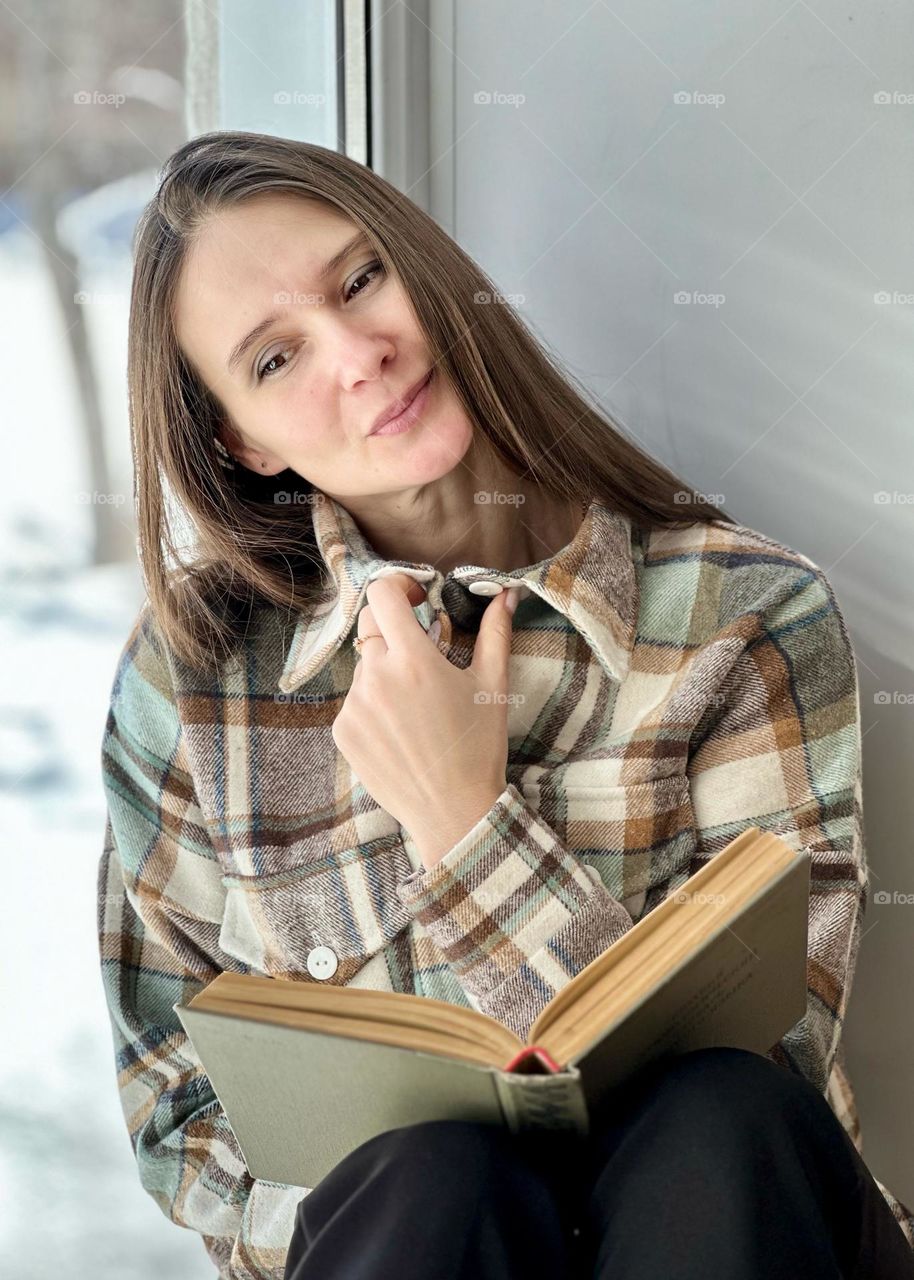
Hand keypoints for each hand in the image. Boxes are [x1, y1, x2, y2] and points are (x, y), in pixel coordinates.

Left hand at [331, 573, 517, 866]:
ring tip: (418, 707)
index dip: (399, 587)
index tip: (417, 600)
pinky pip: (355, 701)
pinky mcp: (342, 732)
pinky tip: (402, 731)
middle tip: (422, 652)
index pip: (382, 594)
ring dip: (387, 672)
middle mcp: (376, 678)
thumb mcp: (492, 685)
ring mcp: (354, 706)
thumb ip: (495, 632)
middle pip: (371, 626)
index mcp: (413, 660)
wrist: (452, 812)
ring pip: (365, 667)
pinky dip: (375, 705)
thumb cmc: (478, 747)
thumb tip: (506, 594)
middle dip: (395, 628)